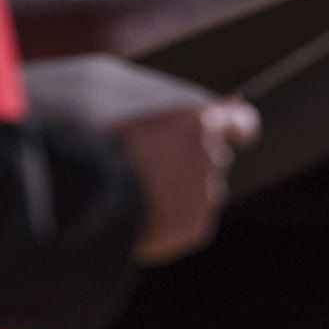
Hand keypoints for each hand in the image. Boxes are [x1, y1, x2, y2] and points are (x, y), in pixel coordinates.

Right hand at [112, 99, 259, 264]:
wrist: (86, 196)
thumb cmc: (106, 147)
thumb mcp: (148, 119)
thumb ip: (193, 115)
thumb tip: (235, 101)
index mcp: (198, 121)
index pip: (243, 121)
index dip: (240, 128)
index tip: (239, 134)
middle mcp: (210, 157)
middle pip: (216, 160)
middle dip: (194, 165)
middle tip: (155, 173)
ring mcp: (205, 194)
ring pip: (203, 194)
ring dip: (183, 196)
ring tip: (140, 198)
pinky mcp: (196, 228)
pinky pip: (190, 224)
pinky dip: (173, 225)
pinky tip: (143, 220)